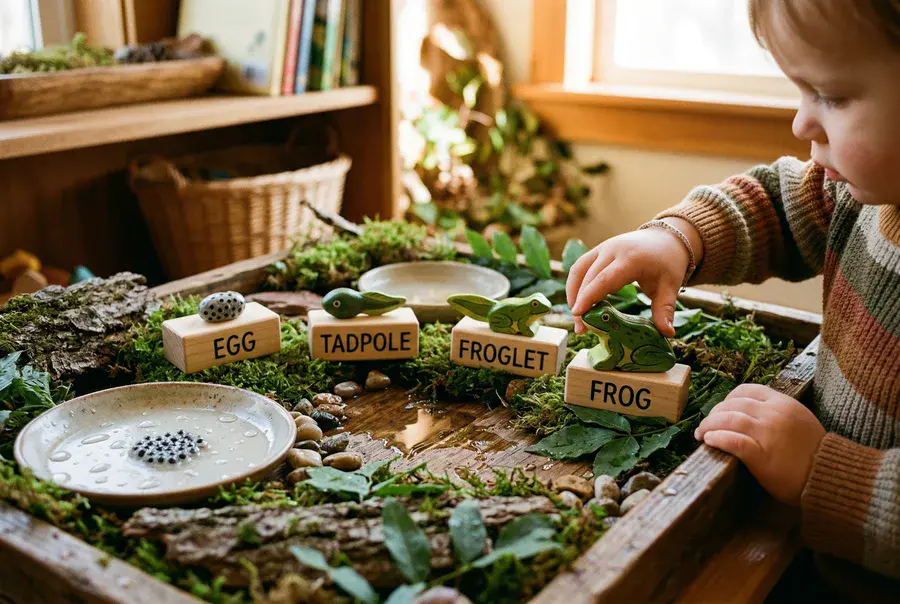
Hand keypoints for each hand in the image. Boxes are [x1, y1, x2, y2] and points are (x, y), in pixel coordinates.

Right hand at [566, 219, 700, 336]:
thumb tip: (667, 333)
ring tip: (576, 317)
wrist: (667, 237)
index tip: (578, 314)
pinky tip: (578, 302)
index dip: (589, 296)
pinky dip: (575, 285)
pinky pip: (580, 266)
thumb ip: (664, 309)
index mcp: (631, 258)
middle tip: (580, 328)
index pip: (604, 279)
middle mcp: (613, 250)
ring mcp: (603, 247)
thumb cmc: (668, 263)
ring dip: (573, 293)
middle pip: (588, 276)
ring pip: (578, 270)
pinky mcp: (598, 250)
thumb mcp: (670, 285)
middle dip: (580, 302)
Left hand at [694, 384, 824, 504]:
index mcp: (783, 402)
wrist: (829, 477)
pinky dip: (717, 438)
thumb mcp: (799, 420)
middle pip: (733, 405)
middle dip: (715, 414)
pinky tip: (709, 441)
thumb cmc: (815, 453)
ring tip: (702, 434)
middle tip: (707, 425)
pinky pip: (732, 441)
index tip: (721, 410)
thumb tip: (749, 412)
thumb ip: (778, 412)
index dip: (728, 399)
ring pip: (728, 420)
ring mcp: (767, 433)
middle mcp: (774, 414)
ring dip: (709, 426)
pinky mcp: (761, 455)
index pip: (746, 390)